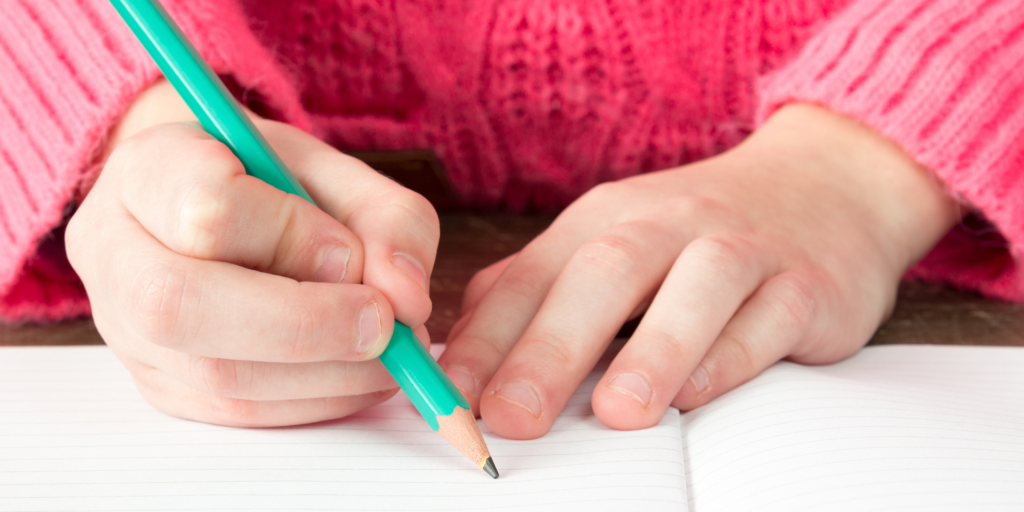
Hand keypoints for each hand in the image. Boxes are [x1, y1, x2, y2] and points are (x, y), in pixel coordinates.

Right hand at [66, 80, 439, 426]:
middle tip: (384, 324)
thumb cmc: (269, 180)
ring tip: (387, 351)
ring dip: (324, 373)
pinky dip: (314, 400)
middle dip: (304, 324)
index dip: (292, 238)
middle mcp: (114, 250)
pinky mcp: (158, 384)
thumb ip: (386, 218)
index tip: (352, 253)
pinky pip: (235, 412)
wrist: (205, 202)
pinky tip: (355, 373)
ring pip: (211, 373)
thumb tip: (407, 297)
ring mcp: (125, 328)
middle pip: (180, 304)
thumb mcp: (336, 171)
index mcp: (148, 169)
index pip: (206, 210)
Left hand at [438, 104, 958, 438]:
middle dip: (550, 348)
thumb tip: (462, 354)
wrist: (822, 185)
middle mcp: (665, 225)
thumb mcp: (608, 244)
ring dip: (653, 351)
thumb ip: (539, 293)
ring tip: (616, 413)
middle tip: (511, 416)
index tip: (448, 397)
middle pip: (601, 275)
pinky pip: (770, 316)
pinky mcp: (805, 282)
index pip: (531, 277)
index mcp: (603, 221)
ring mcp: (740, 247)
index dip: (485, 339)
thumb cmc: (693, 234)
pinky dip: (733, 356)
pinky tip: (699, 395)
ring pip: (695, 287)